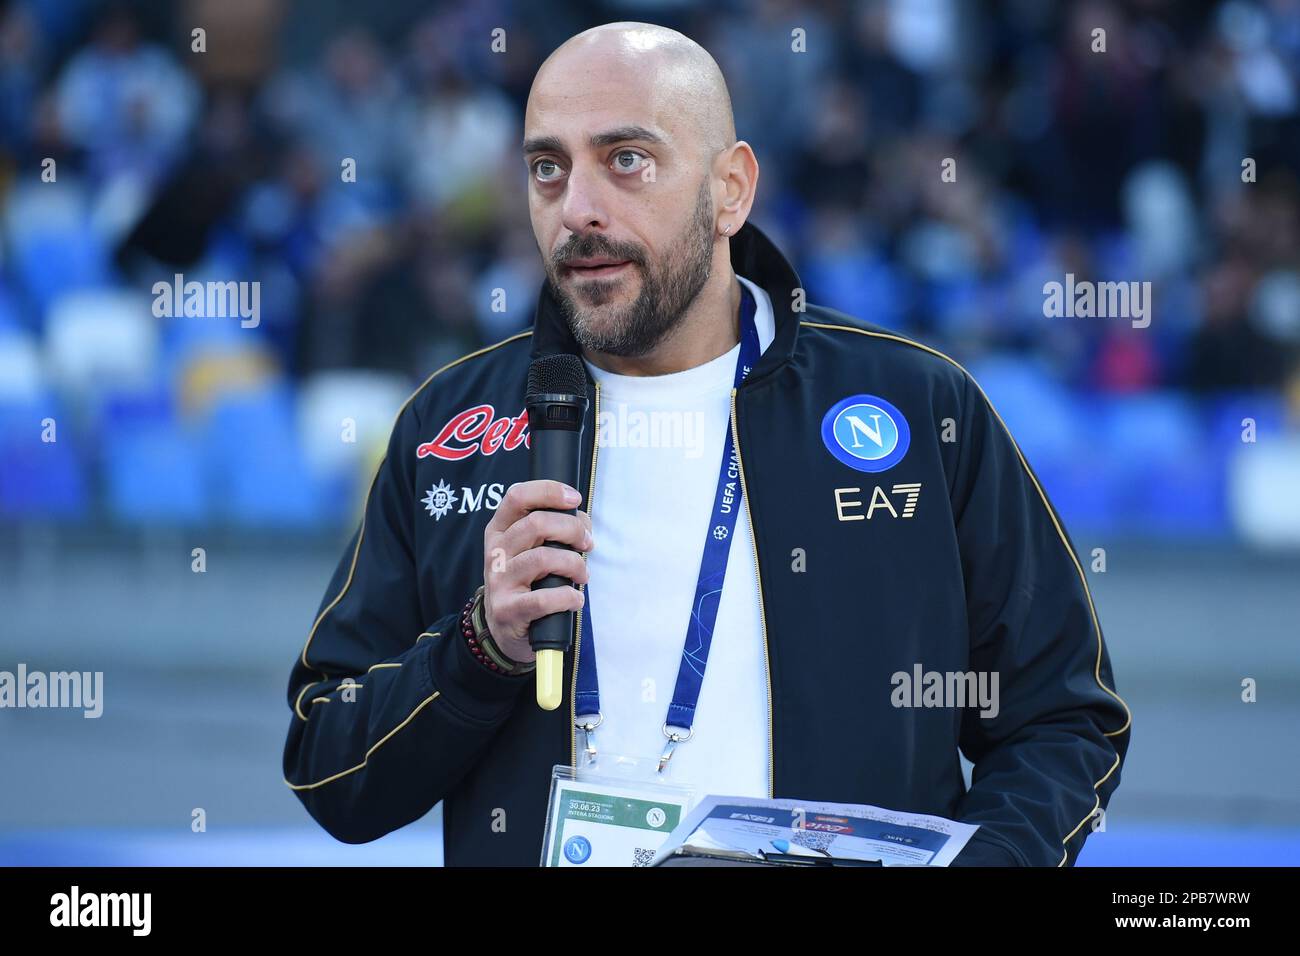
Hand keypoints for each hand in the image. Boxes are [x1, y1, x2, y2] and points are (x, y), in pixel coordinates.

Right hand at [481, 479, 592, 662]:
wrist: (504, 629)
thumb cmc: (527, 582)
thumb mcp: (530, 550)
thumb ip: (552, 531)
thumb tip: (582, 521)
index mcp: (499, 530)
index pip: (517, 496)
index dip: (549, 491)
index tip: (575, 499)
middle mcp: (495, 552)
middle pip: (536, 524)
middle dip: (572, 530)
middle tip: (587, 544)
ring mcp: (499, 581)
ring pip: (543, 558)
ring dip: (574, 564)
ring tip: (582, 575)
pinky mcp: (508, 610)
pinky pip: (545, 598)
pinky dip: (569, 597)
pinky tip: (575, 600)